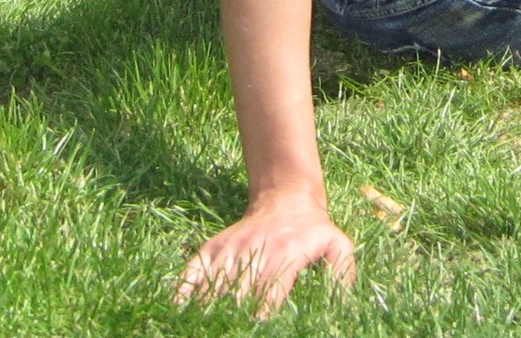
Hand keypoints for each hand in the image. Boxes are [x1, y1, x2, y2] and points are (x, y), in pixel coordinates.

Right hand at [177, 193, 354, 317]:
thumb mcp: (338, 246)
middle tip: (227, 331)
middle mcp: (254, 252)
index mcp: (284, 257)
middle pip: (237, 296)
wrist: (286, 197)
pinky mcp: (214, 247)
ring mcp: (231, 249)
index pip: (268, 297)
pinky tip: (178, 309)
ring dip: (206, 309)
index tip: (253, 329)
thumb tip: (341, 303)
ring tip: (201, 326)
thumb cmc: (314, 231)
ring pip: (213, 285)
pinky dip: (183, 290)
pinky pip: (194, 270)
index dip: (260, 318)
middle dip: (231, 318)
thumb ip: (342, 274)